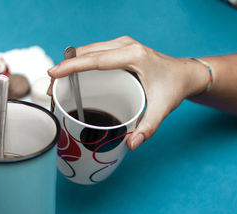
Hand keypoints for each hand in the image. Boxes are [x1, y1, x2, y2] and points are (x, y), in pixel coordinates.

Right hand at [48, 36, 208, 149]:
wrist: (184, 74)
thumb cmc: (173, 88)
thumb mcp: (162, 110)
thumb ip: (147, 129)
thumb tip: (130, 145)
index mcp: (133, 56)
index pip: (95, 59)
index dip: (70, 66)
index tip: (52, 74)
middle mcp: (125, 46)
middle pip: (86, 53)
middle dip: (65, 68)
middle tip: (51, 89)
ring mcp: (121, 44)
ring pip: (87, 50)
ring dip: (70, 64)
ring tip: (58, 85)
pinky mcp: (119, 48)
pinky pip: (93, 52)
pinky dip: (79, 62)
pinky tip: (73, 77)